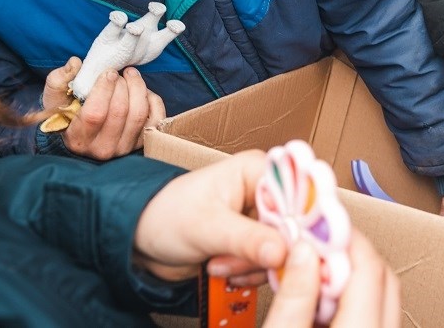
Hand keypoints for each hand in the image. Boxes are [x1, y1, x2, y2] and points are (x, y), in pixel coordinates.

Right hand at [43, 58, 165, 159]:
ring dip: (138, 88)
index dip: (105, 89)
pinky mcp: (141, 142)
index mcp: (78, 139)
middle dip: (122, 85)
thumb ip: (59, 79)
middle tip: (117, 73)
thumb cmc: (66, 113)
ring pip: (139, 114)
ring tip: (130, 75)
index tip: (108, 72)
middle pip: (120, 111)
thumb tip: (75, 63)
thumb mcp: (55, 98)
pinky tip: (142, 91)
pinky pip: (155, 118)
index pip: (96, 114)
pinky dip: (153, 100)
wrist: (81, 133)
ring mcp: (124, 148)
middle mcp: (102, 149)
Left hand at [133, 150, 288, 282]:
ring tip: (218, 263)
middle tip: (237, 259)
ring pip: (284, 249)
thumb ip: (247, 240)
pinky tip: (223, 270)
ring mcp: (262, 219)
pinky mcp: (256, 242)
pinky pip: (271, 263)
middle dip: (269, 251)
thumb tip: (284, 252)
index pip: (299, 192)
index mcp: (258, 171)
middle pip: (295, 225)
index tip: (293, 246)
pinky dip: (250, 273)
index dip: (301, 221)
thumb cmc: (166, 217)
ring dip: (254, 266)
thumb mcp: (207, 227)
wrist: (142, 243)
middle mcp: (266, 192)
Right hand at [264, 231, 399, 327]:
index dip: (346, 239)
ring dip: (353, 277)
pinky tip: (325, 299)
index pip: (370, 269)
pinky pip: (377, 313)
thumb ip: (294, 297)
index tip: (321, 226)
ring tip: (318, 271)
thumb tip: (304, 251)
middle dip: (351, 255)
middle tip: (318, 244)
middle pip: (382, 278)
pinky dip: (356, 299)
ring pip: (382, 295)